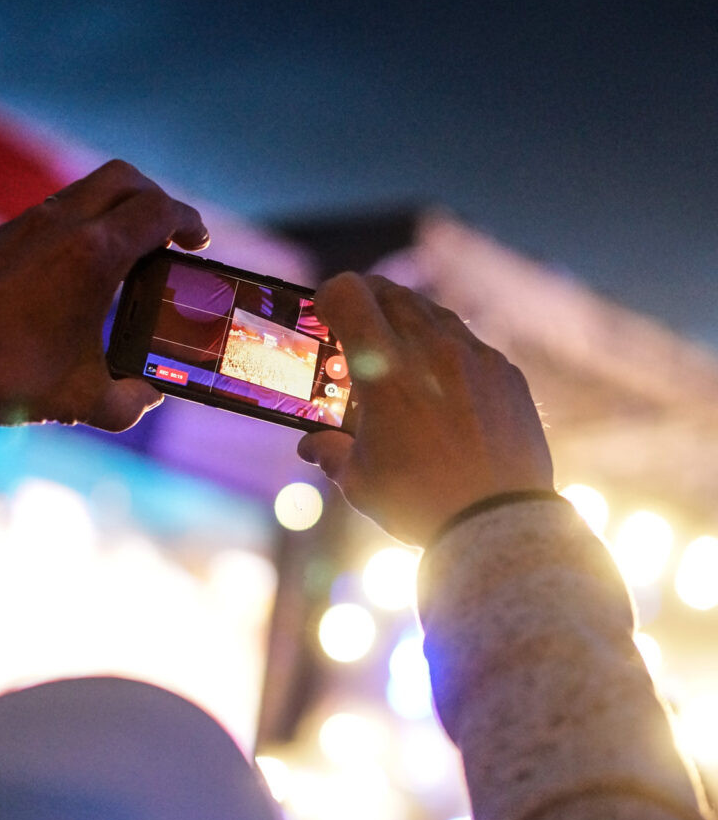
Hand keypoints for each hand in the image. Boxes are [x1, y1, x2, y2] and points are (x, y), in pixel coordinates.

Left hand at [0, 160, 208, 429]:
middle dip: (158, 200)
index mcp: (94, 255)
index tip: (199, 241)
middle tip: (173, 235)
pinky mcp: (6, 236)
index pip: (158, 211)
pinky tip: (85, 271)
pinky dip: (86, 225)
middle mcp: (62, 226)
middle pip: (126, 179)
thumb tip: (150, 393)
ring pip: (88, 190)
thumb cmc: (7, 375)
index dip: (188, 221)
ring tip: (133, 252)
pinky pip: (59, 211)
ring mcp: (29, 224)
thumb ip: (132, 400)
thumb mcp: (84, 401)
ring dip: (118, 210)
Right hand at [297, 273, 553, 544]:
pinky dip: (448, 352)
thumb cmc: (421, 504)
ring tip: (399, 355)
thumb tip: (313, 446)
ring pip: (434, 314)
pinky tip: (443, 385)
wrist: (498, 525)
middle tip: (356, 327)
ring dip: (409, 323)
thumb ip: (331, 453)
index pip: (349, 293)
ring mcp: (475, 357)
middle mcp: (432, 350)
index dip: (330, 297)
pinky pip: (471, 344)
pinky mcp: (506, 373)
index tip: (325, 314)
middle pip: (392, 294)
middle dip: (367, 302)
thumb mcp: (361, 482)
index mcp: (385, 370)